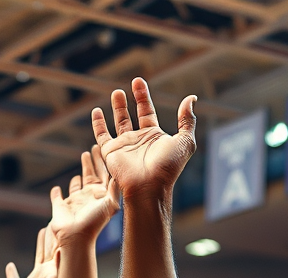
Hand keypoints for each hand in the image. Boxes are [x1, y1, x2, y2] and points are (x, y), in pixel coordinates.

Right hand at [6, 224, 57, 277]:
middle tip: (51, 223)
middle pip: (46, 250)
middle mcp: (43, 275)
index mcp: (51, 271)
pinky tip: (10, 266)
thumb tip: (64, 248)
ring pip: (35, 260)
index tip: (59, 221)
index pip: (55, 248)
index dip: (56, 235)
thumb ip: (58, 265)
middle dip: (49, 237)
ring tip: (40, 234)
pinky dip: (11, 274)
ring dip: (38, 247)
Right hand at [49, 146, 119, 245]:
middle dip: (92, 163)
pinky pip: (57, 198)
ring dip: (78, 176)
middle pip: (91, 176)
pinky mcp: (60, 207)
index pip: (103, 174)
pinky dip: (56, 193)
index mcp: (100, 195)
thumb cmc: (94, 222)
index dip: (102, 161)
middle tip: (93, 148)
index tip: (101, 147)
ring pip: (76, 185)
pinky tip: (57, 189)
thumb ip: (115, 190)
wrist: (76, 238)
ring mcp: (75, 202)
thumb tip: (119, 175)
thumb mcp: (110, 205)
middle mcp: (88, 197)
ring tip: (80, 165)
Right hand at [92, 79, 196, 200]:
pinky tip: (96, 112)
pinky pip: (101, 136)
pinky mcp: (111, 152)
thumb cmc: (167, 167)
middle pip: (135, 115)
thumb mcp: (184, 141)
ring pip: (119, 122)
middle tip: (134, 82)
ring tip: (116, 92)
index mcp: (155, 137)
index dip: (144, 97)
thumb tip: (191, 98)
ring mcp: (124, 146)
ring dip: (118, 108)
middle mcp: (140, 140)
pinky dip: (98, 124)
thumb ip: (187, 120)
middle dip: (135, 99)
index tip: (139, 82)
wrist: (148, 186)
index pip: (148, 112)